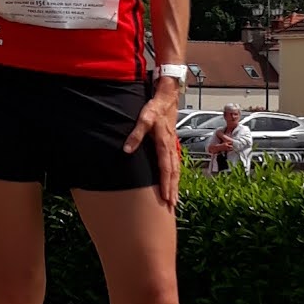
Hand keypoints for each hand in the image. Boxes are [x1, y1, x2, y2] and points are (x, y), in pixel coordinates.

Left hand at [123, 92, 181, 209]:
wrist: (167, 98)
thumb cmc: (156, 108)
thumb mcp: (143, 119)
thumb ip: (135, 135)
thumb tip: (127, 150)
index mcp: (164, 143)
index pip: (165, 168)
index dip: (166, 184)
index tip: (166, 197)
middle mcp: (171, 147)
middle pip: (173, 173)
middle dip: (173, 189)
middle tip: (172, 205)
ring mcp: (172, 146)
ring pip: (176, 170)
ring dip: (175, 184)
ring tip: (174, 198)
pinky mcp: (171, 144)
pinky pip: (175, 164)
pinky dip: (174, 175)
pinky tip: (173, 181)